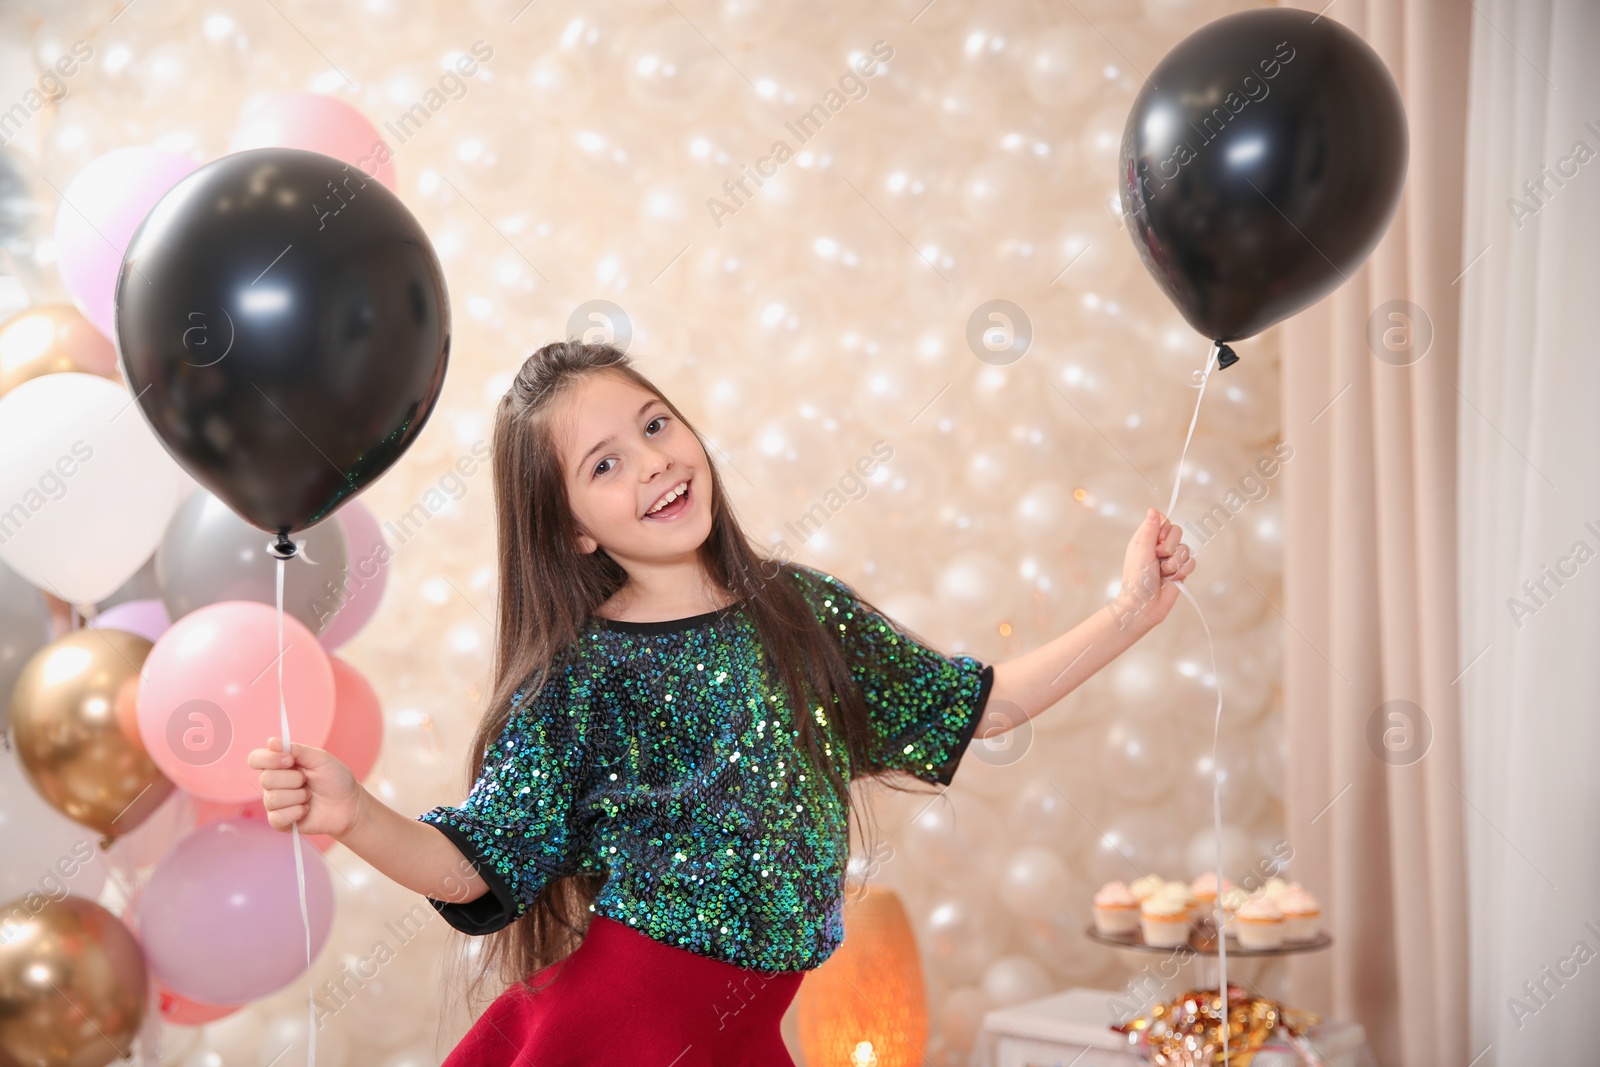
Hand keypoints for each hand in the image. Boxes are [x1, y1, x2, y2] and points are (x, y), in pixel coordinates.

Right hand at [247, 737, 361, 837]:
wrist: (348, 804)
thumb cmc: (335, 779)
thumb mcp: (320, 758)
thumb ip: (296, 750)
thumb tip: (271, 741)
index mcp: (280, 765)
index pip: (256, 759)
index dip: (269, 759)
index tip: (290, 760)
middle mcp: (274, 783)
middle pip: (265, 779)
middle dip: (293, 779)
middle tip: (307, 780)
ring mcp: (276, 803)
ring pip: (273, 799)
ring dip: (298, 796)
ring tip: (309, 796)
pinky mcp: (280, 821)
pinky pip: (277, 818)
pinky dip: (297, 812)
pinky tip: (306, 810)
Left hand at [1113, 508, 1195, 629]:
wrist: (1144, 607)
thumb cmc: (1137, 581)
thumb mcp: (1142, 552)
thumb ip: (1149, 531)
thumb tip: (1153, 510)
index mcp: (1145, 539)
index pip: (1163, 521)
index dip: (1163, 529)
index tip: (1156, 542)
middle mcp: (1158, 547)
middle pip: (1177, 532)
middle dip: (1170, 547)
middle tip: (1158, 559)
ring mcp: (1170, 559)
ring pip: (1186, 548)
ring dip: (1175, 563)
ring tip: (1163, 574)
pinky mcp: (1180, 571)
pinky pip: (1192, 562)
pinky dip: (1182, 571)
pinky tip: (1172, 579)